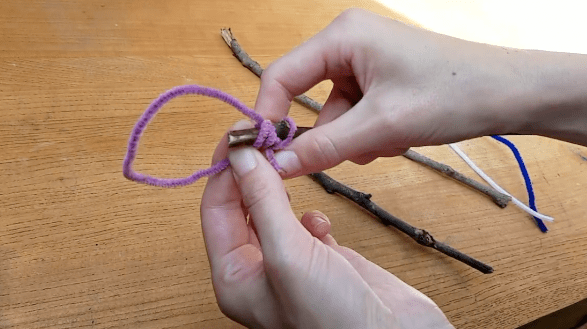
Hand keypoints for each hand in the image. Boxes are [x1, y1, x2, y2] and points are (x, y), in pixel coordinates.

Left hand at [200, 126, 452, 328]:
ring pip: (275, 211)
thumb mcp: (288, 254)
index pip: (216, 209)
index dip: (225, 170)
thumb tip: (242, 155)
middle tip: (266, 135)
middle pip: (243, 206)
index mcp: (235, 276)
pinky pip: (305, 225)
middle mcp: (259, 270)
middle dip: (252, 171)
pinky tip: (318, 218)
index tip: (239, 135)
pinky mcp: (325, 259)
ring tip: (289, 160)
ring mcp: (293, 264)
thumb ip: (263, 201)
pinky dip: (310, 213)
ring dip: (281, 185)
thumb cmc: (333, 320)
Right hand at [256, 8, 586, 175]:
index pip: (281, 76)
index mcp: (342, 36)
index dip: (268, 116)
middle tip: (353, 150)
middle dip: (330, 132)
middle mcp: (348, 42)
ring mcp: (365, 61)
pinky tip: (399, 134)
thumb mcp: (381, 126)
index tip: (266, 155)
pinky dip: (370, 132)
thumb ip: (323, 147)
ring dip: (354, 136)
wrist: (510, 94)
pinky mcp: (380, 79)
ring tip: (390, 140)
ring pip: (334, 112)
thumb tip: (276, 166)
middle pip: (307, 96)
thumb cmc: (452, 95)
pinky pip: (355, 113)